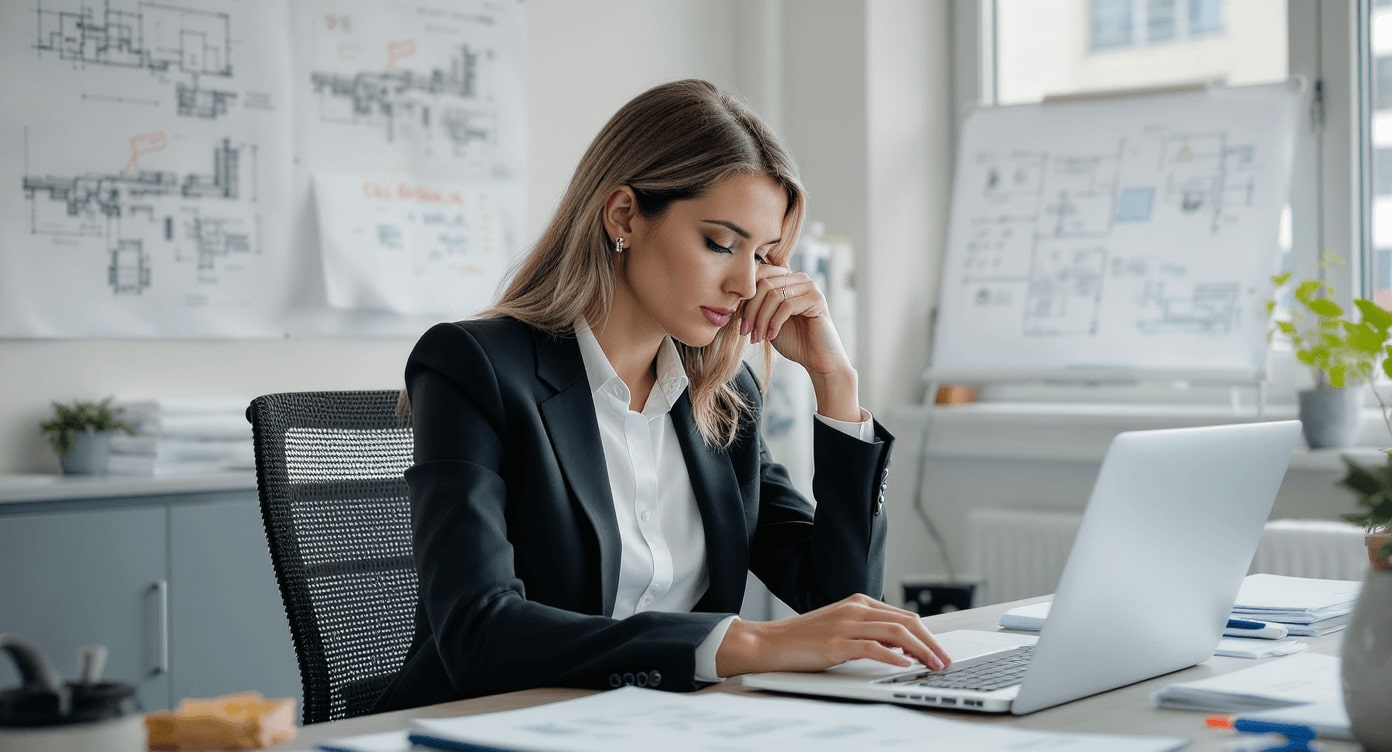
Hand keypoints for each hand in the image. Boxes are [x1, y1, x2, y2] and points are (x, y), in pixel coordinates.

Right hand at [714, 594, 952, 676]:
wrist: (769, 643)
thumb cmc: (804, 639)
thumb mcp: (842, 630)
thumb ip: (870, 633)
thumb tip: (901, 646)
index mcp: (858, 603)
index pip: (904, 615)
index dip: (927, 634)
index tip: (940, 652)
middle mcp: (855, 609)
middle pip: (906, 621)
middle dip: (931, 642)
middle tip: (944, 661)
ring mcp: (845, 624)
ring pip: (896, 632)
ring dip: (921, 650)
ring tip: (933, 665)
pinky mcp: (836, 643)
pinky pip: (872, 647)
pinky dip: (893, 656)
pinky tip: (905, 665)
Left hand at [740, 265, 849, 377]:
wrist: (817, 359)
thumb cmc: (793, 340)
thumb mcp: (767, 320)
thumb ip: (756, 306)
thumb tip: (732, 298)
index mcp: (788, 279)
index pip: (759, 275)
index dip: (745, 297)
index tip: (738, 320)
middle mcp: (800, 279)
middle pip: (764, 284)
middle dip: (750, 310)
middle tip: (745, 331)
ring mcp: (810, 287)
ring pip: (774, 295)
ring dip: (761, 319)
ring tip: (757, 337)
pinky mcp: (816, 299)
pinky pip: (786, 306)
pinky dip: (774, 323)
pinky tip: (771, 336)